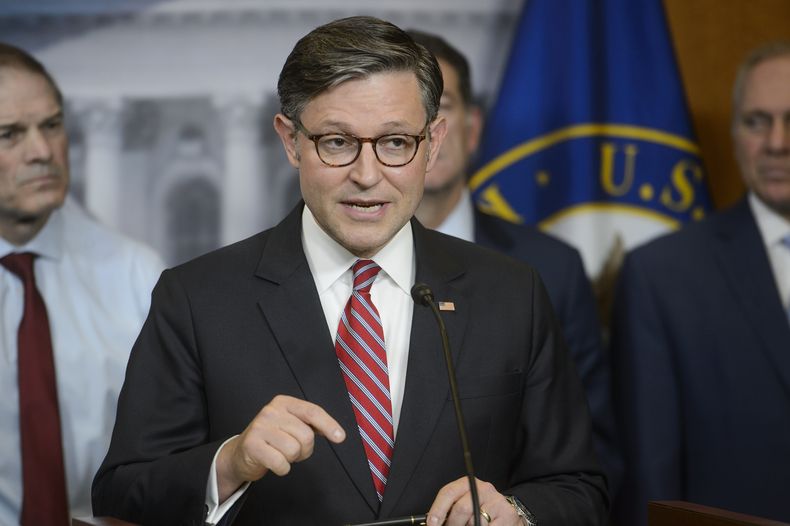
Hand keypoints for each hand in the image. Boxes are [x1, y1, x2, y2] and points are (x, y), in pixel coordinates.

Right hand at [216, 394, 344, 499]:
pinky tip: (273, 462)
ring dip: (292, 459)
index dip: (328, 425)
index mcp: (283, 403)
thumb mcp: (290, 424)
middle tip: (292, 450)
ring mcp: (260, 427)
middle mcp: (271, 411)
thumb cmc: (271, 439)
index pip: (312, 411)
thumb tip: (336, 433)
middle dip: (304, 449)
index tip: (340, 437)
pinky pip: (281, 463)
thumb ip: (310, 424)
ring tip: (280, 453)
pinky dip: (282, 468)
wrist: (240, 453)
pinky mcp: (252, 445)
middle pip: (306, 435)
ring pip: (294, 450)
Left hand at [427, 477, 521, 525]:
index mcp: (468, 483)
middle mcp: (483, 489)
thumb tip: (433, 522)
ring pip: (474, 521)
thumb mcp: (464, 502)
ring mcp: (496, 501)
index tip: (432, 523)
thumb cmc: (480, 509)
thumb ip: (450, 509)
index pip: (449, 492)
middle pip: (461, 508)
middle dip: (452, 524)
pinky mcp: (507, 515)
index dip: (438, 509)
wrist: (506, 513)